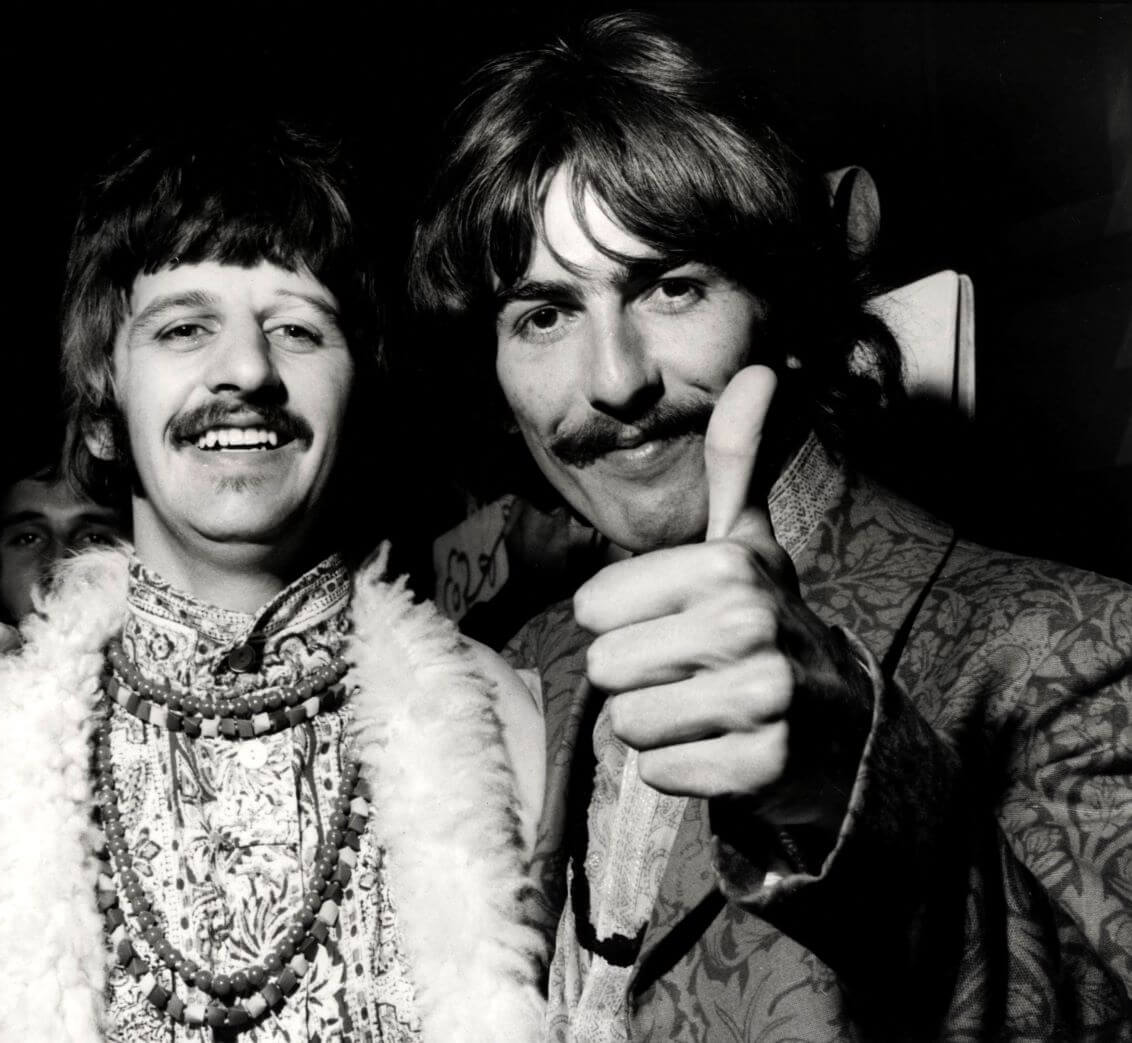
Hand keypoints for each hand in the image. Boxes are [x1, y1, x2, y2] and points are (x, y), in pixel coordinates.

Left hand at [574, 366, 871, 834]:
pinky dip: (680, 769)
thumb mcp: (749, 542)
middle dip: (636, 678)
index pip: (592, 608)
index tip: (674, 623)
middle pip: (604, 668)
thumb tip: (762, 370)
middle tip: (689, 673)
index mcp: (727, 566)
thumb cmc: (768, 626)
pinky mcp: (760, 768)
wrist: (842, 728)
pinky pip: (657, 773)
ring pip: (626, 724)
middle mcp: (747, 626)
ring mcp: (760, 700)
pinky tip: (723, 749)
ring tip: (705, 710)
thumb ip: (738, 460)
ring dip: (655, 725)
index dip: (623, 622)